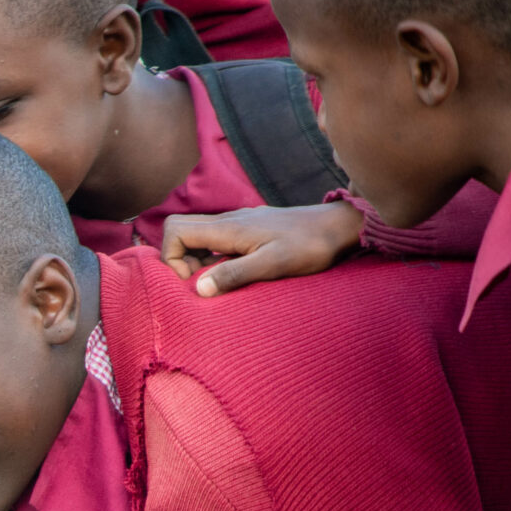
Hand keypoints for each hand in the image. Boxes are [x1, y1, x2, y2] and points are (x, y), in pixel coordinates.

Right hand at [159, 202, 364, 295]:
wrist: (339, 227)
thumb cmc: (310, 246)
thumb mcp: (273, 264)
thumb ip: (235, 274)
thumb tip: (199, 288)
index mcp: (229, 228)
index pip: (175, 229)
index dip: (171, 257)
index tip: (193, 280)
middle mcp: (228, 221)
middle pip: (180, 229)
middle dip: (178, 258)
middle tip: (200, 282)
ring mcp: (238, 223)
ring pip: (197, 236)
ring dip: (195, 260)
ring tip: (218, 281)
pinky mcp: (249, 229)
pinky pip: (215, 239)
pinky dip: (212, 257)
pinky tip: (233, 272)